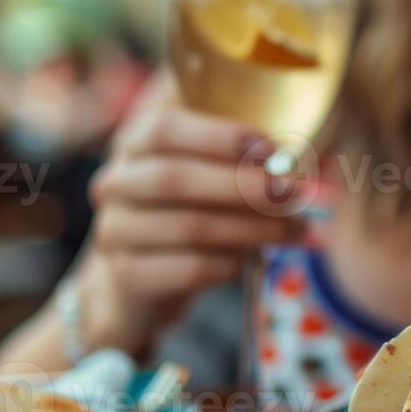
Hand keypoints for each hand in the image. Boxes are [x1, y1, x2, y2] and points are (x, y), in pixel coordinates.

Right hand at [76, 78, 306, 354]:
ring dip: (251, 228)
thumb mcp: (206, 173)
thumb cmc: (188, 212)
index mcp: (133, 144)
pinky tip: (252, 260)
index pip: (164, 129)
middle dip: (243, 186)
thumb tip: (296, 150)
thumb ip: (238, 154)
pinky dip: (229, 263)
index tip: (272, 150)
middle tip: (293, 193)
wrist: (139, 283)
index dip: (220, 137)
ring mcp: (114, 230)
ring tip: (295, 229)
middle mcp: (115, 183)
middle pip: (174, 178)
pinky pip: (187, 268)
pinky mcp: (126, 275)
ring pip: (188, 226)